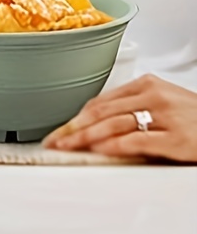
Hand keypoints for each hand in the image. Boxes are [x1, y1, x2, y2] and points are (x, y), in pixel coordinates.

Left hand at [43, 74, 196, 161]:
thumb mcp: (165, 104)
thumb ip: (134, 109)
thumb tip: (97, 125)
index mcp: (148, 84)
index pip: (101, 101)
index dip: (75, 117)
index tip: (58, 131)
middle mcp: (154, 96)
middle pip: (102, 111)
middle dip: (73, 128)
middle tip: (54, 142)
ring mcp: (166, 116)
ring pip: (114, 123)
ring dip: (85, 137)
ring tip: (68, 147)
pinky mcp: (178, 138)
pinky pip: (137, 139)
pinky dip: (113, 144)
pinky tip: (98, 149)